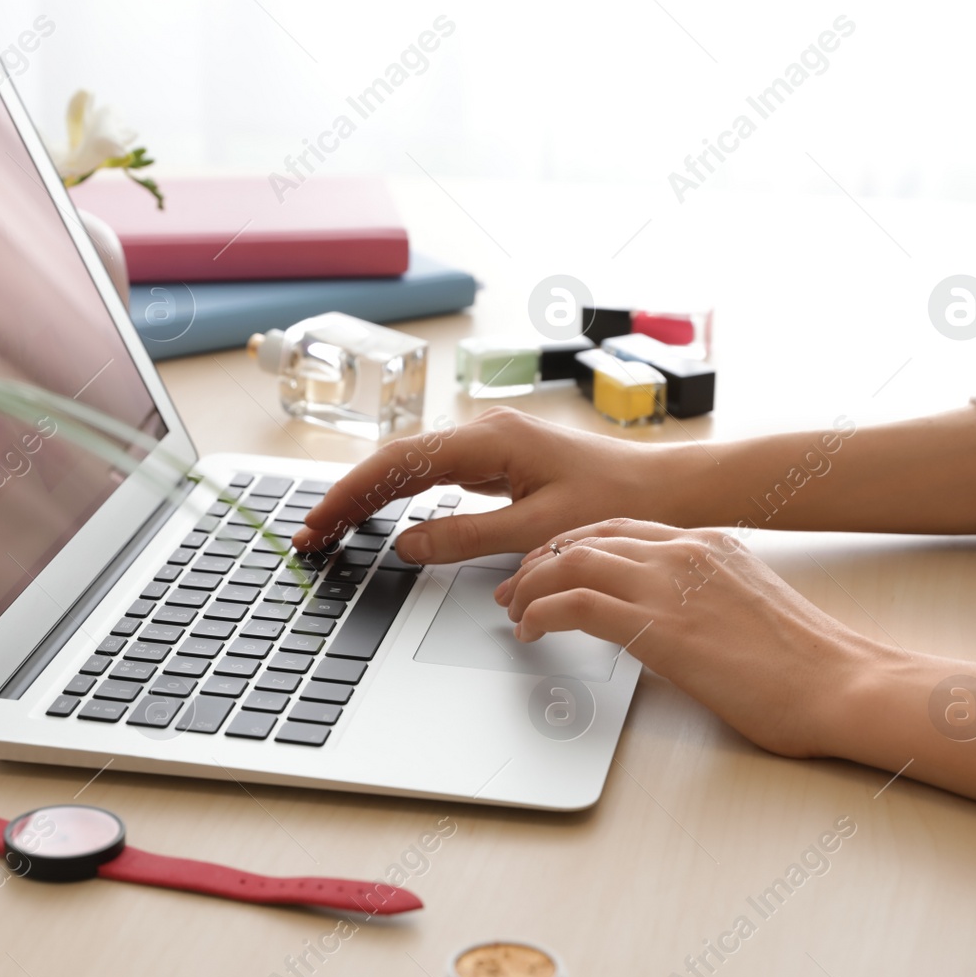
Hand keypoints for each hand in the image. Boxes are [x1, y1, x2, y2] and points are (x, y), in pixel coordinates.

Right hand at [293, 408, 659, 562]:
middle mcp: (483, 433)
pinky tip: (378, 519)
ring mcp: (488, 446)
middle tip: (310, 537)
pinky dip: (398, 498)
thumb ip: (468, 536)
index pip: (399, 463)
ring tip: (331, 530)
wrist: (665, 490)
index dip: (352, 495)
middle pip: (394, 461)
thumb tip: (406, 544)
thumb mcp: (540, 529)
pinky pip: (432, 477)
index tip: (320, 524)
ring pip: (410, 467)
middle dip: (348, 497)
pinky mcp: (495, 462)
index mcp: (490, 439)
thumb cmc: (618, 501)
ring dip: (368, 497)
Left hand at [494, 518, 891, 756]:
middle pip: (587, 537)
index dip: (574, 544)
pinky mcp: (656, 625)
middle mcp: (684, 551)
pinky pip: (573, 604)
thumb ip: (704, 599)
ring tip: (516, 611)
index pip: (620, 527)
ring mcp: (669, 584)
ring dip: (531, 585)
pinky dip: (540, 613)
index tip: (551, 564)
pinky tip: (530, 632)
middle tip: (517, 587)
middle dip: (542, 560)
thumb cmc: (806, 665)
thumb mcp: (746, 609)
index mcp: (708, 543)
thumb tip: (671, 619)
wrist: (840, 684)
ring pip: (570, 561)